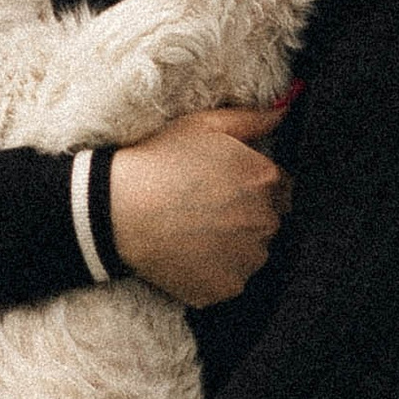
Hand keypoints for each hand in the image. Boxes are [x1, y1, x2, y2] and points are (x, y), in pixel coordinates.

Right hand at [104, 104, 289, 306]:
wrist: (116, 209)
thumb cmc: (157, 161)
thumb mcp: (201, 125)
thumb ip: (250, 118)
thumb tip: (283, 112)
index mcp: (263, 178)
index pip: (280, 186)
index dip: (252, 185)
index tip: (224, 186)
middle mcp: (265, 220)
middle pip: (267, 220)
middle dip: (246, 214)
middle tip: (205, 208)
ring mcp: (247, 258)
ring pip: (252, 252)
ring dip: (233, 245)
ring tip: (193, 231)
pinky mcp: (228, 286)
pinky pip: (231, 278)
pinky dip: (215, 270)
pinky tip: (187, 253)